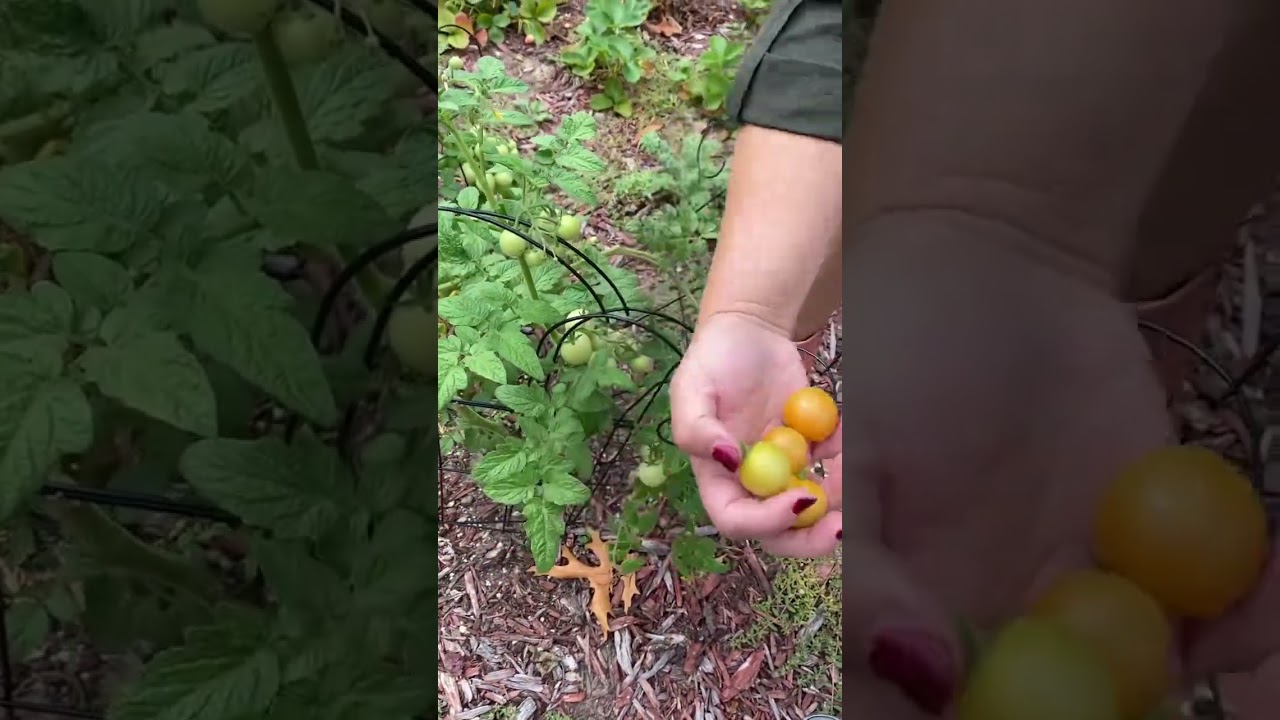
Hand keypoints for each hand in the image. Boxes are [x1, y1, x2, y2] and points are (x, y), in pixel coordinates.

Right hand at [669, 311, 843, 556]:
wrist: (749, 331)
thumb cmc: (712, 359)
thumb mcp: (690, 387)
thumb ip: (695, 429)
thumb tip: (725, 460)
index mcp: (716, 477)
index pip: (736, 520)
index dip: (768, 521)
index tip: (802, 497)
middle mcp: (751, 483)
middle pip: (779, 532)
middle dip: (811, 537)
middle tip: (842, 527)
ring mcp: (783, 470)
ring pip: (813, 507)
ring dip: (839, 500)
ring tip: (854, 468)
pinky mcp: (809, 451)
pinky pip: (834, 469)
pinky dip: (847, 458)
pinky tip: (843, 431)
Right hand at [842, 216, 1279, 717]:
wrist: (992, 265)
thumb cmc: (897, 353)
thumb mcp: (857, 452)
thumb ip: (862, 570)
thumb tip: (927, 679)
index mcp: (900, 621)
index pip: (924, 715)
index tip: (1037, 713)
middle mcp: (987, 632)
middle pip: (1046, 716)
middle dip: (1103, 718)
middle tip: (1148, 690)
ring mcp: (1078, 604)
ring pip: (1140, 689)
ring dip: (1188, 678)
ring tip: (1232, 625)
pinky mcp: (1154, 559)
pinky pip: (1209, 618)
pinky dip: (1246, 618)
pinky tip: (1259, 589)